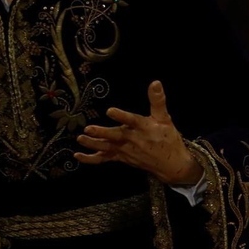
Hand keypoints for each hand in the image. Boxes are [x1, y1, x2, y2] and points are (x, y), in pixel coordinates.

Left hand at [75, 80, 200, 186]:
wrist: (171, 165)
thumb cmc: (168, 139)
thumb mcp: (165, 118)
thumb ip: (157, 100)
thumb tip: (155, 82)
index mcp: (145, 129)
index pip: (132, 121)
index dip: (122, 116)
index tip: (110, 111)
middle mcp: (134, 140)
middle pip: (116, 136)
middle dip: (102, 133)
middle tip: (88, 129)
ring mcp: (125, 151)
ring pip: (108, 148)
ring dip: (93, 144)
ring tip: (80, 138)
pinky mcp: (121, 158)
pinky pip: (104, 159)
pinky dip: (91, 159)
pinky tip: (78, 155)